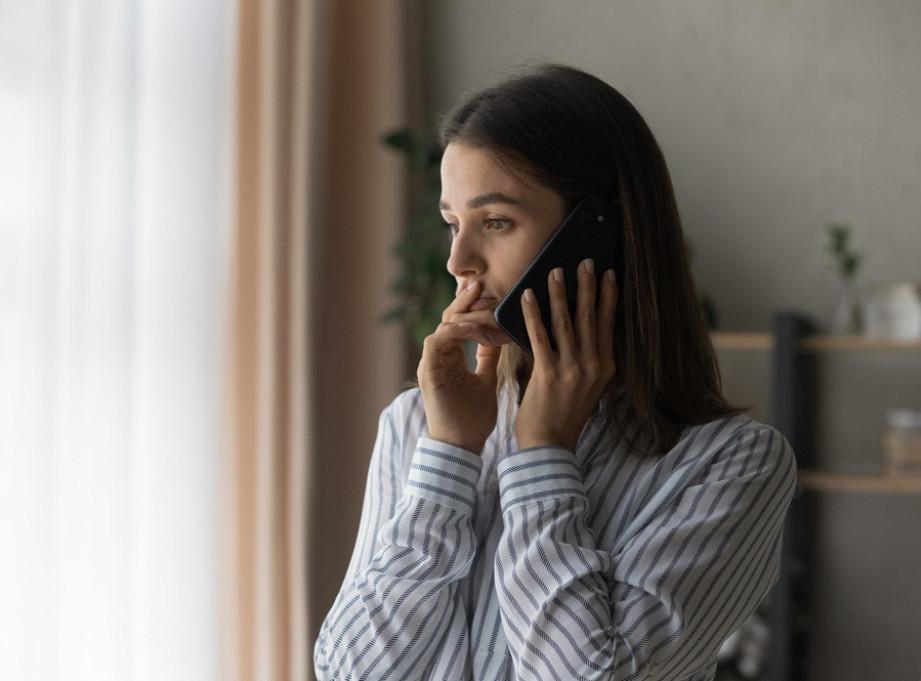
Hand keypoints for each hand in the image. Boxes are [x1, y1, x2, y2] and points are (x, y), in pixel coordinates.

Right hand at [417, 282, 505, 453]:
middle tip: (482, 283)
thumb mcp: (487, 379)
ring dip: (463, 314)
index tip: (492, 293)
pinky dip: (452, 332)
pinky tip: (471, 326)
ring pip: (443, 326)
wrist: (461, 446)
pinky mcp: (429, 372)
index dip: (474, 307)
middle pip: (449, 318)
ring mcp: (431, 363)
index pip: (460, 322)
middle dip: (465, 300)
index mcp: (451, 356)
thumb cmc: (473, 418)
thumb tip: (499, 336)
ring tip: (482, 303)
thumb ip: (488, 357)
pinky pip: (436, 342)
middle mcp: (438, 356)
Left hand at [514, 260, 617, 450]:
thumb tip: (584, 331)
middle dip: (588, 286)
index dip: (609, 297)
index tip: (610, 274)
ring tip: (555, 271)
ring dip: (560, 293)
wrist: (549, 445)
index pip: (608, 324)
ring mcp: (572, 369)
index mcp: (605, 367)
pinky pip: (539, 336)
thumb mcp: (588, 387)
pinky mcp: (548, 373)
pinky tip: (527, 295)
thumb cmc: (564, 415)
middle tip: (585, 261)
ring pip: (566, 322)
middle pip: (590, 317)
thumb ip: (589, 360)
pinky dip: (533, 313)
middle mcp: (593, 366)